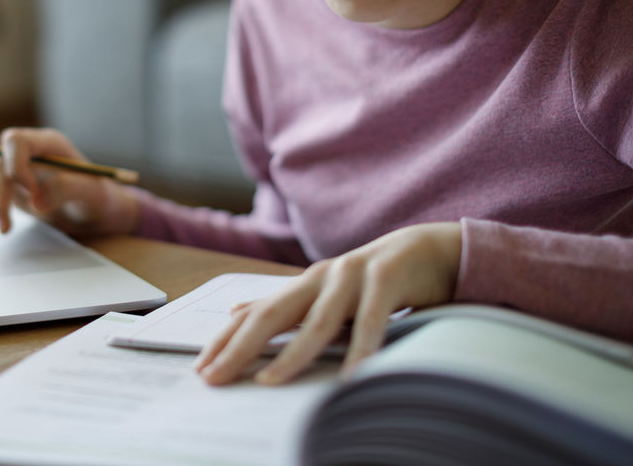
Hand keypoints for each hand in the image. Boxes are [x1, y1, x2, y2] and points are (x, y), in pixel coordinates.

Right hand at [0, 127, 140, 236]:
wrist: (93, 211)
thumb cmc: (96, 198)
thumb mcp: (92, 194)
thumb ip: (67, 190)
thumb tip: (35, 200)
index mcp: (49, 144)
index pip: (16, 141)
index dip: (15, 166)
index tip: (29, 193)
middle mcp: (28, 150)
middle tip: (6, 225)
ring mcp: (14, 163)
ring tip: (3, 225)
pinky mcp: (5, 179)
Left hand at [195, 222, 462, 384]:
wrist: (430, 250)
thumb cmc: (373, 280)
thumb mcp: (323, 294)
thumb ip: (283, 306)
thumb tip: (234, 312)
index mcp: (304, 285)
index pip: (256, 315)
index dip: (226, 341)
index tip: (202, 370)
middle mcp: (321, 277)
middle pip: (273, 315)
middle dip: (240, 347)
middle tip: (215, 377)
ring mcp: (353, 276)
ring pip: (318, 321)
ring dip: (293, 353)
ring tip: (269, 382)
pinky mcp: (387, 278)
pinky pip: (372, 320)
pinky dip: (361, 350)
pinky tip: (351, 378)